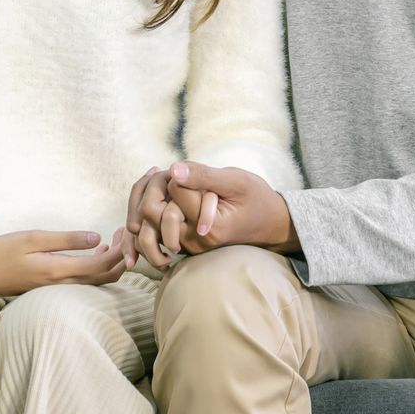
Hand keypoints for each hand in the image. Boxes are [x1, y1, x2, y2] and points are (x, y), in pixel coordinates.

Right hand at [0, 221, 124, 296]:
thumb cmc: (0, 252)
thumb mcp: (31, 238)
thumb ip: (65, 239)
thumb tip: (97, 238)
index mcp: (57, 271)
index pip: (102, 266)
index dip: (119, 251)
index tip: (122, 231)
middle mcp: (61, 286)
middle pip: (104, 278)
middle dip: (121, 258)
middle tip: (124, 234)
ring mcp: (56, 291)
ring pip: (95, 283)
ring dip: (110, 264)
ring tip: (114, 241)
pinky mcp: (51, 290)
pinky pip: (82, 283)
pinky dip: (96, 270)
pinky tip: (95, 253)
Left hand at [125, 162, 296, 269]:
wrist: (268, 223)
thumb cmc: (255, 198)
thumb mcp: (236, 181)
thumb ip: (205, 176)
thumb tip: (174, 169)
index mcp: (208, 227)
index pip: (174, 190)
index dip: (178, 172)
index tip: (191, 169)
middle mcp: (192, 240)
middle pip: (150, 210)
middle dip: (155, 184)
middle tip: (168, 171)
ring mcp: (185, 244)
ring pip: (146, 220)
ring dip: (149, 196)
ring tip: (163, 178)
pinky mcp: (182, 242)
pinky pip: (152, 227)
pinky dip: (150, 207)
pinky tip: (162, 189)